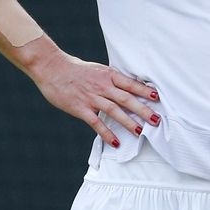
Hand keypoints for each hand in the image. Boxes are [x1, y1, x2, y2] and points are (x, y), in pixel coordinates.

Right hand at [28, 48, 159, 147]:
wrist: (52, 67)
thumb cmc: (75, 69)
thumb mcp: (97, 70)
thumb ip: (111, 79)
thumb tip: (127, 87)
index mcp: (108, 75)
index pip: (130, 83)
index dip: (144, 91)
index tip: (157, 98)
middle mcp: (102, 86)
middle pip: (126, 98)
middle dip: (143, 109)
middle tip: (156, 120)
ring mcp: (91, 97)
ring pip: (114, 110)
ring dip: (128, 122)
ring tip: (140, 132)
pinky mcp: (80, 107)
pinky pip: (95, 122)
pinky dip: (106, 133)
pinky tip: (115, 142)